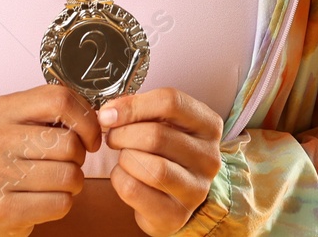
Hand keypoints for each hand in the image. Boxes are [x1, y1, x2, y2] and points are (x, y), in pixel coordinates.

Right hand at [0, 83, 102, 236]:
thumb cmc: (17, 159)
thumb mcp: (27, 124)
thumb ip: (57, 112)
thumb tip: (100, 117)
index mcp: (4, 109)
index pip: (60, 99)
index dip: (87, 119)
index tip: (90, 136)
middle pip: (68, 142)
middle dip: (79, 156)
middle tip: (67, 162)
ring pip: (69, 175)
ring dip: (74, 182)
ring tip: (57, 181)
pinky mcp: (2, 209)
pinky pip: (61, 203)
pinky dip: (63, 203)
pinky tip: (46, 198)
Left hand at [99, 87, 223, 235]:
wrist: (176, 198)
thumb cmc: (166, 153)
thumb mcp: (164, 124)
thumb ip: (141, 110)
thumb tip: (109, 112)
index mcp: (209, 125)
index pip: (171, 102)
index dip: (133, 106)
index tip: (108, 114)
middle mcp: (209, 157)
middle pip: (156, 135)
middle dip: (122, 134)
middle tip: (112, 137)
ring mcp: (196, 189)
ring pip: (149, 166)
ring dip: (124, 158)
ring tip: (123, 157)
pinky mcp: (176, 214)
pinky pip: (134, 190)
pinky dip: (119, 179)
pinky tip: (124, 176)